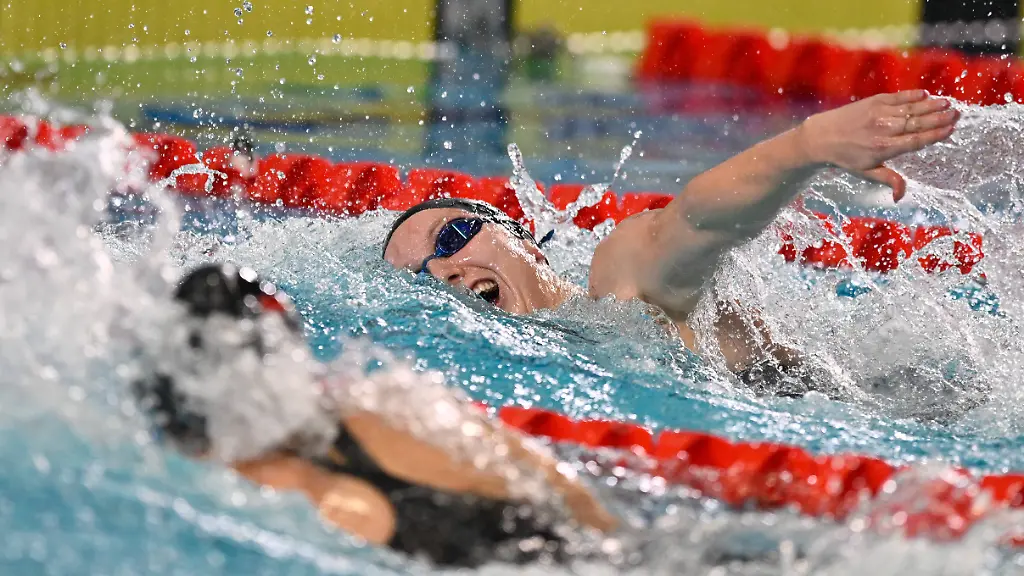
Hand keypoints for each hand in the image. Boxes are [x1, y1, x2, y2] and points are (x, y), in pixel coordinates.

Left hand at [798, 90, 959, 201]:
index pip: (916, 141)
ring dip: (930, 105)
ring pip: (910, 109)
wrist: (820, 137)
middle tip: (957, 113)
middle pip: (917, 123)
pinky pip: (897, 97)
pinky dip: (912, 95)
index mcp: (883, 149)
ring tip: (948, 102)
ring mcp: (878, 113)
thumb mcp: (865, 172)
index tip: (951, 130)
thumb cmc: (845, 157)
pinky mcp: (872, 101)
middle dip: (939, 118)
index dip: (935, 135)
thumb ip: (888, 180)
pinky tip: (925, 94)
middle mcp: (883, 129)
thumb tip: (901, 196)